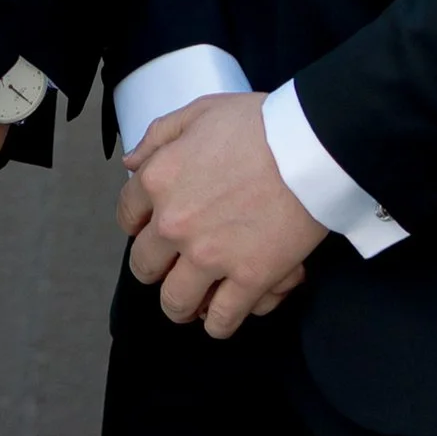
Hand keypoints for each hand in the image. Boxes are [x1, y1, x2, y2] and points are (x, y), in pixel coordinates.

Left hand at [123, 92, 323, 337]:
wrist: (311, 146)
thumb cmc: (260, 124)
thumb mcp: (200, 111)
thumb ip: (159, 136)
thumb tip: (131, 163)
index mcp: (158, 180)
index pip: (126, 216)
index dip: (137, 225)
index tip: (149, 230)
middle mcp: (174, 224)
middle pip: (145, 266)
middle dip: (156, 269)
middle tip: (172, 267)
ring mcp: (210, 256)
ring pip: (176, 302)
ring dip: (181, 304)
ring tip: (194, 301)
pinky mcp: (250, 279)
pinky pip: (222, 319)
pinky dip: (219, 323)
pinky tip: (221, 317)